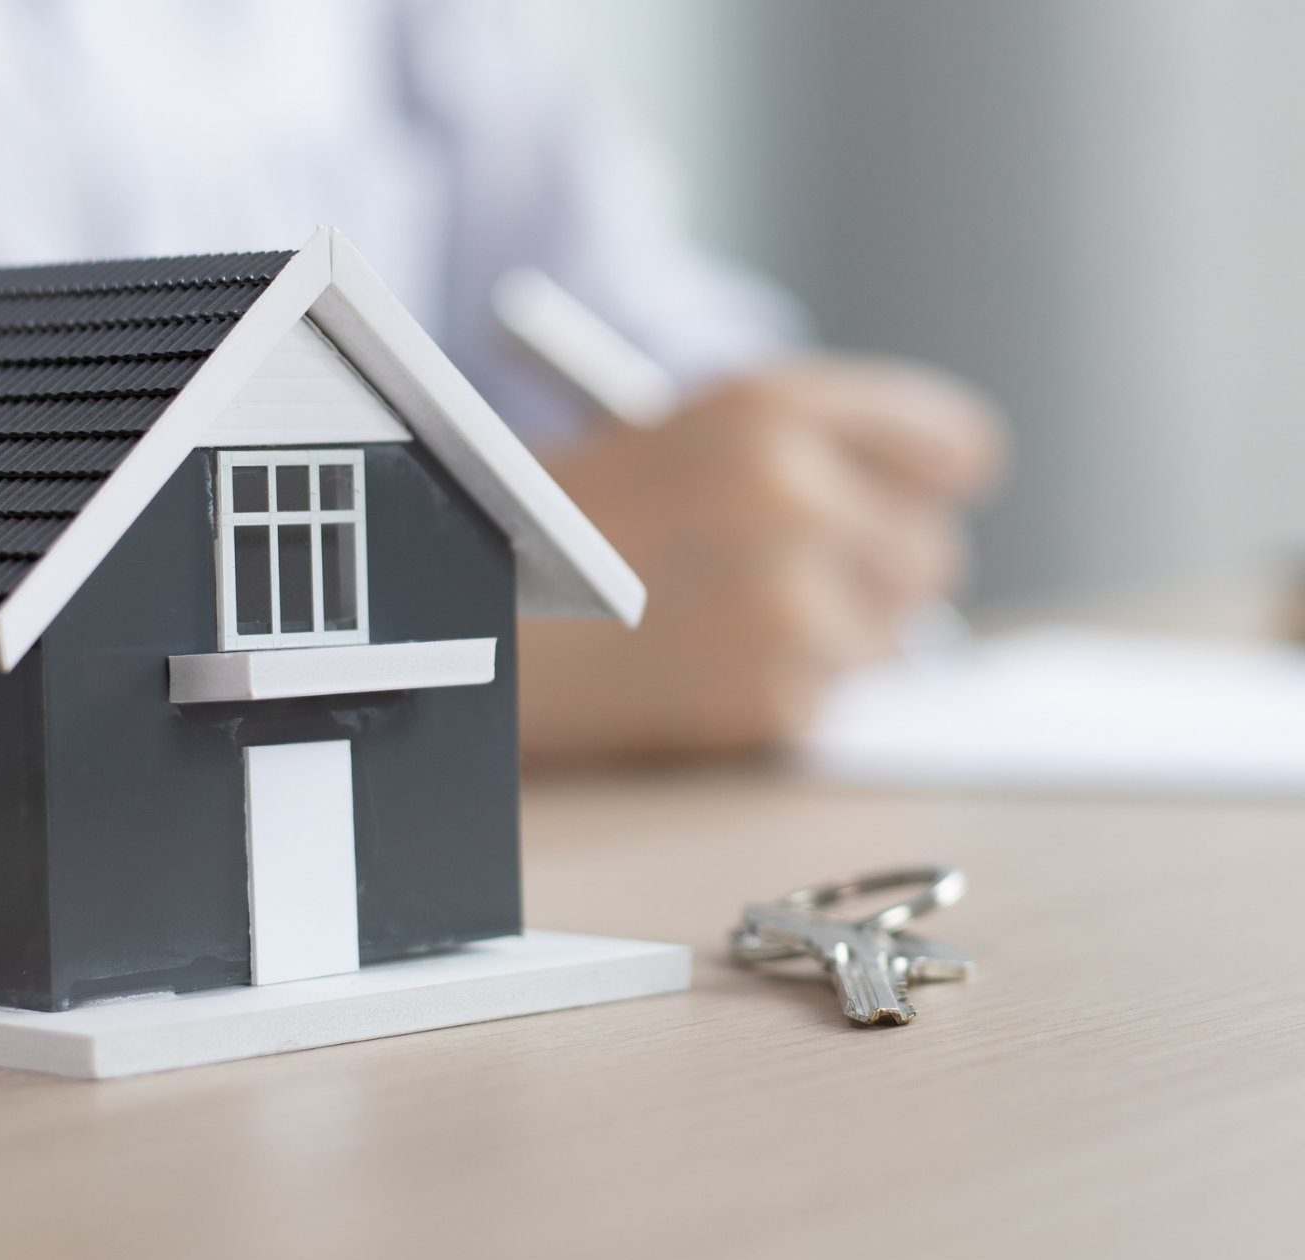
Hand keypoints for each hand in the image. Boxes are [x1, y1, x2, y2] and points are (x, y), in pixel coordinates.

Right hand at [518, 356, 1002, 764]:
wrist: (458, 622)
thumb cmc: (560, 525)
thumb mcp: (684, 435)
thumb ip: (812, 453)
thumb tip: (927, 507)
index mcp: (772, 406)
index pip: (952, 448)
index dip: (925, 482)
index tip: (896, 504)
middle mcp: (793, 495)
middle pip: (931, 554)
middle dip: (870, 575)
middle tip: (774, 580)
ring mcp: (786, 603)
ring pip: (891, 640)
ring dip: (829, 643)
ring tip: (717, 624)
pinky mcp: (767, 698)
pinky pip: (829, 700)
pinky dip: (776, 697)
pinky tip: (695, 670)